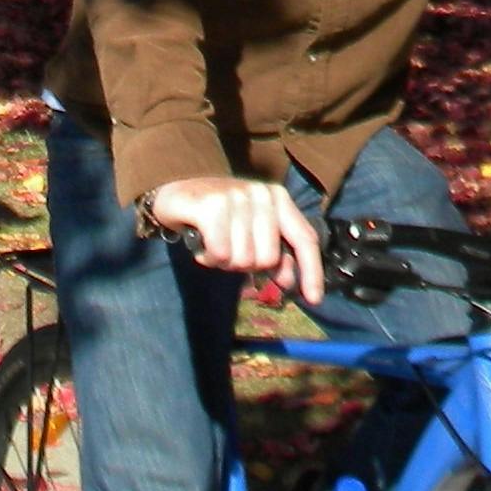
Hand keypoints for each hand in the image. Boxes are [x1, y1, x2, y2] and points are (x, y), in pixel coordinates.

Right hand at [142, 175, 323, 306]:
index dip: (311, 271)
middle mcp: (261, 194)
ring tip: (214, 246)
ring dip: (224, 263)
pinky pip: (220, 253)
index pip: (304, 238)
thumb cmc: (219, 217)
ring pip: (242, 259)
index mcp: (278, 199)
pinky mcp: (211, 205)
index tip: (314, 299)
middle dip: (247, 266)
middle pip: (268, 258)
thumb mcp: (252, 233)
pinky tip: (202, 248)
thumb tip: (288, 281)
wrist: (177, 191)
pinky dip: (209, 259)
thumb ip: (274, 254)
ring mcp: (237, 196)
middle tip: (229, 252)